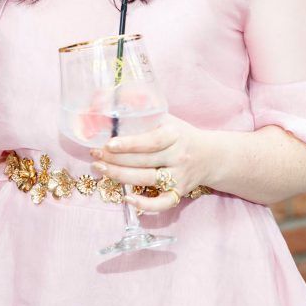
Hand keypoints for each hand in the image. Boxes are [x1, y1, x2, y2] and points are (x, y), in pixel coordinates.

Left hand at [89, 113, 213, 212]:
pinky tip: (127, 198)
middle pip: (143, 161)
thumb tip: (108, 101)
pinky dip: (145, 204)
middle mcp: (178, 156)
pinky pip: (162, 203)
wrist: (210, 155)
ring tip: (100, 168)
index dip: (129, 144)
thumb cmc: (180, 134)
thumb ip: (143, 111)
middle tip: (95, 155)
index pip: (151, 141)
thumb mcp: (167, 118)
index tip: (108, 144)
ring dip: (120, 176)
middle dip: (115, 159)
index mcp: (174, 134)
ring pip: (146, 180)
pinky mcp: (179, 192)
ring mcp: (179, 176)